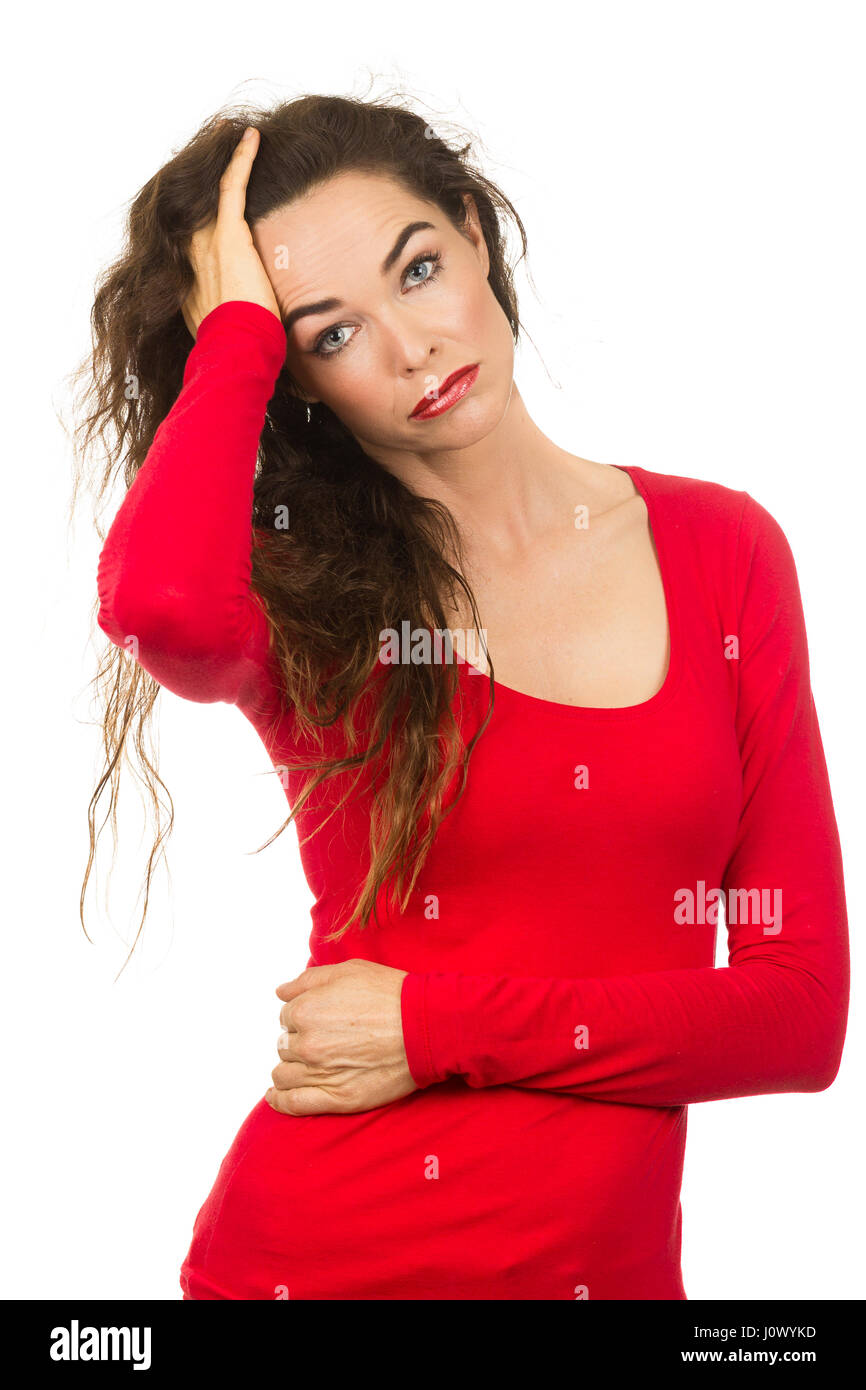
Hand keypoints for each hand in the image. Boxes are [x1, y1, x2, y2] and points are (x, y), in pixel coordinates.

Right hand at [181, 127, 281, 338]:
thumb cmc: (235, 348)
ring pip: (214, 192)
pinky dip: (242, 159)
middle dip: (204, 182)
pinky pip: (232, 186)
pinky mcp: (229, 235)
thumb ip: (229, 320)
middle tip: (215, 151)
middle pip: (198, 208)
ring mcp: (208, 243)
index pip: (195, 238)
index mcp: (190, 278)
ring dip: (225, 162)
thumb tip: (248, 330)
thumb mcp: (223, 333)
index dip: (201, 218)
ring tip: (231, 135)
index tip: (206, 207)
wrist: (234, 350)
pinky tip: (251, 136)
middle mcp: (193, 255)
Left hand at [266, 959, 417, 1115]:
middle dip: (298, 1042)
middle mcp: (307, 1044)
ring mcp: (320, 1074)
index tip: (320, 1019)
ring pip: (283, 1075)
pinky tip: (276, 1096)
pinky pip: (293, 1104)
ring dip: (291, 1069)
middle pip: (284, 1046)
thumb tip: (281, 992)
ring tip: (307, 1065)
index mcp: (306, 1011)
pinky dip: (280, 1101)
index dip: (302, 1016)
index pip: (286, 1017)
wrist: (425, 1026)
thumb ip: (307, 981)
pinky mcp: (336, 1098)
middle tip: (324, 1039)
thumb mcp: (348, 971)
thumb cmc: (391, 994)